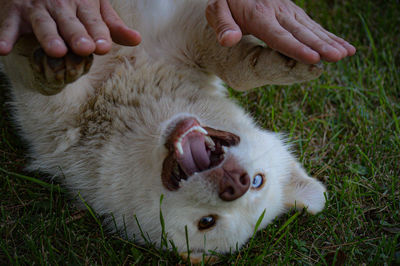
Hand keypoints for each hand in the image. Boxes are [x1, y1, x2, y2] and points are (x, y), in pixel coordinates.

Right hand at [0, 0, 140, 56]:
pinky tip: (3, 49)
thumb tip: (137, 40)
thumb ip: (112, 26)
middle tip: (85, 49)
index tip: (103, 47)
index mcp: (82, 5)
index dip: (98, 33)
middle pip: (70, 23)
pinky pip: (9, 24)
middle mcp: (60, 6)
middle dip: (77, 35)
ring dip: (48, 36)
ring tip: (56, 50)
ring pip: (43, 23)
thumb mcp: (94, 7)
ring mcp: (36, 7)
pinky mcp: (14, 11)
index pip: (93, 21)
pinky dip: (5, 35)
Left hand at [206, 0, 355, 63]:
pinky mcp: (293, 12)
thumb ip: (222, 25)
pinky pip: (312, 24)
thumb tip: (229, 40)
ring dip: (329, 41)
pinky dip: (328, 35)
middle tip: (338, 57)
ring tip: (347, 54)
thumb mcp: (216, 9)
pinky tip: (342, 45)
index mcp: (258, 15)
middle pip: (301, 32)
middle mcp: (277, 12)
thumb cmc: (226, 0)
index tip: (313, 59)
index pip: (279, 36)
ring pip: (311, 28)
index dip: (296, 48)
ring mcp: (288, 10)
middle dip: (320, 46)